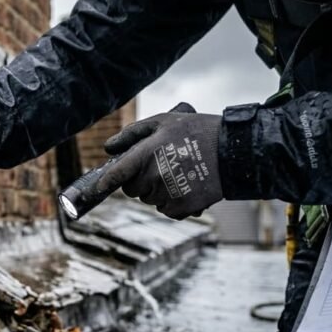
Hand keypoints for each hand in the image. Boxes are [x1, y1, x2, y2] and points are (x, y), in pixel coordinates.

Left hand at [96, 103, 222, 219]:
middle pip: (132, 190)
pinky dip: (172, 202)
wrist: (234, 150)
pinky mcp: (182, 207)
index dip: (104, 183)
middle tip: (160, 166)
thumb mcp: (164, 121)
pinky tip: (186, 186)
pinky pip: (166, 210)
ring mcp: (168, 193)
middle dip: (139, 180)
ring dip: (157, 190)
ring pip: (149, 199)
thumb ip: (133, 134)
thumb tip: (108, 148)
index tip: (97, 188)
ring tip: (178, 173)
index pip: (116, 174)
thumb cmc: (197, 131)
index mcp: (146, 154)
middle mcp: (154, 175)